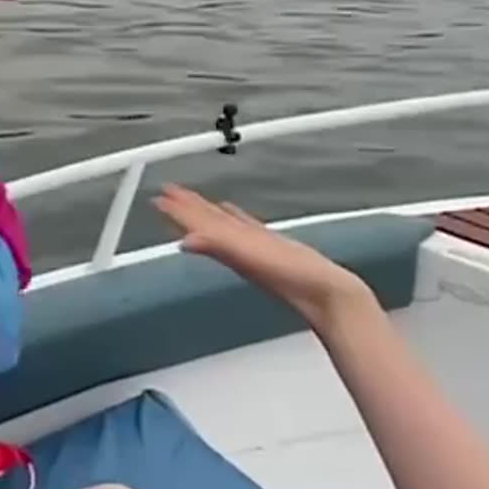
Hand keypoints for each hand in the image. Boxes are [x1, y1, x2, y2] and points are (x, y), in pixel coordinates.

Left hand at [152, 183, 372, 327]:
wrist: (328, 295)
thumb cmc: (294, 279)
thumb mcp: (252, 258)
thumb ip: (218, 247)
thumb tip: (184, 242)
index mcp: (231, 249)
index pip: (197, 226)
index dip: (178, 212)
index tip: (159, 197)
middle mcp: (238, 249)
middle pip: (205, 224)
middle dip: (186, 209)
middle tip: (167, 193)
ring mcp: (254, 248)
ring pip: (223, 225)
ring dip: (205, 212)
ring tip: (190, 199)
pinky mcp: (273, 247)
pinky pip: (246, 227)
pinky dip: (234, 218)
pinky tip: (231, 211)